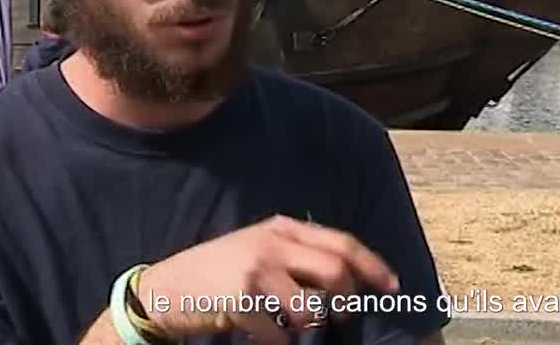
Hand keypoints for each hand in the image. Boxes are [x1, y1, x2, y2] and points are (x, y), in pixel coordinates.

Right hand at [135, 214, 398, 344]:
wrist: (166, 288)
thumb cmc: (216, 270)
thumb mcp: (256, 245)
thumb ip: (294, 250)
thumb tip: (345, 274)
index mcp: (281, 227)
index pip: (342, 243)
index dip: (373, 266)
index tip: (393, 287)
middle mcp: (272, 244)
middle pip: (337, 273)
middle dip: (349, 300)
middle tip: (344, 315)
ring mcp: (257, 272)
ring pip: (312, 308)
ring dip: (311, 324)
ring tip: (292, 322)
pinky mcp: (243, 301)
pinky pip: (282, 333)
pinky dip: (282, 341)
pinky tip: (267, 335)